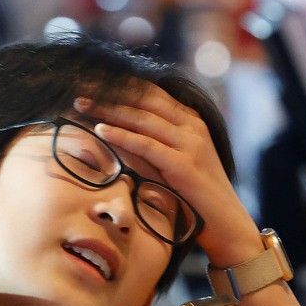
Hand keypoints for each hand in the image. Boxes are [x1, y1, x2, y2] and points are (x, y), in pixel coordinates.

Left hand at [78, 91, 261, 266]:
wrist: (226, 223)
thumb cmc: (194, 196)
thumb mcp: (173, 161)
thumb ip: (151, 144)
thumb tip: (111, 131)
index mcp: (190, 120)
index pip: (150, 93)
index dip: (120, 85)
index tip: (91, 82)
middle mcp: (192, 125)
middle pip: (144, 100)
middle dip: (109, 92)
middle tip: (78, 88)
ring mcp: (190, 143)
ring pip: (143, 119)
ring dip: (108, 109)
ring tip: (81, 105)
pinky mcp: (184, 164)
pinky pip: (147, 145)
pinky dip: (122, 136)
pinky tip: (100, 130)